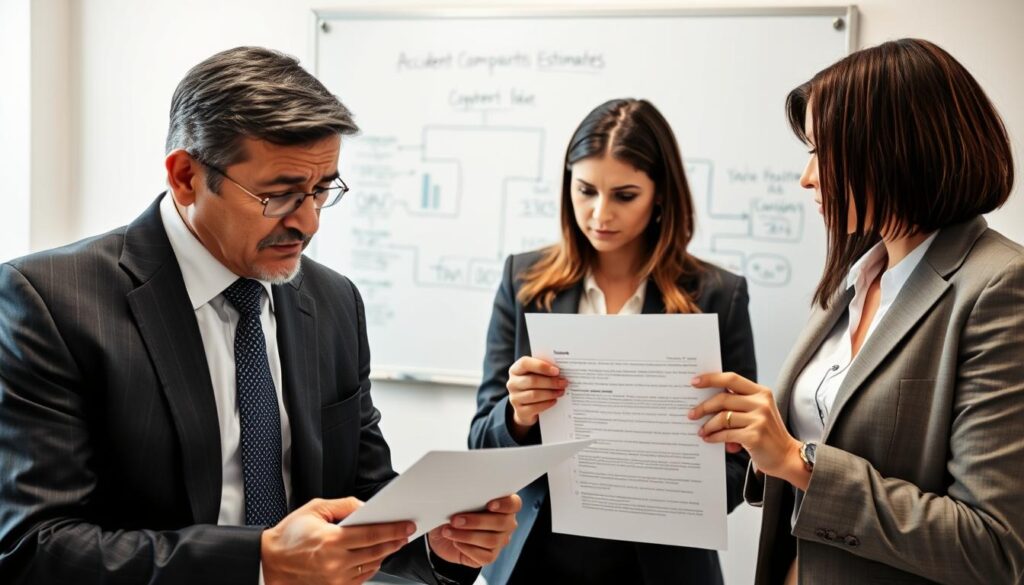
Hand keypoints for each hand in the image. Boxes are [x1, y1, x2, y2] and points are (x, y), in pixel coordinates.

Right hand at [261, 497, 413, 584]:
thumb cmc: (289, 536)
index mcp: (331, 540)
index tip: (406, 526)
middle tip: (405, 533)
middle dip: (394, 541)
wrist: (269, 562)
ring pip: (371, 566)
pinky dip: (370, 567)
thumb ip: (344, 505)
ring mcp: (335, 579)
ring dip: (384, 554)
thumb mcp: (315, 509)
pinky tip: (373, 557)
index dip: (393, 530)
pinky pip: (361, 578)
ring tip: (390, 543)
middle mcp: (335, 562)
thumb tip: (366, 508)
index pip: (372, 534)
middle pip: (376, 552)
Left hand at [427, 494, 520, 567]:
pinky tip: (455, 542)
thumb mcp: (459, 502)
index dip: (504, 505)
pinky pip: (483, 556)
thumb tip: (459, 498)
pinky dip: (467, 548)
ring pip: (491, 540)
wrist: (445, 533)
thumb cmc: (455, 511)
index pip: (514, 504)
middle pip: (501, 523)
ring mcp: (500, 541)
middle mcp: (506, 524)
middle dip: (476, 521)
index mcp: (504, 505)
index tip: (489, 505)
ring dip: (466, 535)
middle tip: (455, 520)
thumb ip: (466, 499)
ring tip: (448, 531)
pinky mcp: (490, 556)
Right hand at [507, 357, 567, 439]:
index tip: (556, 371)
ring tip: (561, 391)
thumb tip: (560, 371)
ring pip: (534, 395)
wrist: (525, 406)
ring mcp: (514, 398)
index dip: (541, 366)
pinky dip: (547, 404)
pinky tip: (554, 400)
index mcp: (515, 370)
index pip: (525, 364)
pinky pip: (535, 407)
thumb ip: (544, 370)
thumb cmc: (533, 385)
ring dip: (550, 393)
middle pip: (532, 381)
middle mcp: (512, 383)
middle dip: (551, 382)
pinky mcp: (520, 411)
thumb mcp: (535, 375)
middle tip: (563, 383)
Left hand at [688, 372, 808, 489]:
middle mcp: (761, 403)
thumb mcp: (757, 412)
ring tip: (701, 431)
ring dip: (708, 426)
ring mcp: (759, 419)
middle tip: (691, 414)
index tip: (694, 381)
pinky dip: (714, 437)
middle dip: (704, 407)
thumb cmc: (766, 433)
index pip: (732, 379)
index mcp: (761, 392)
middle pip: (723, 398)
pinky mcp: (754, 436)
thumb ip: (738, 404)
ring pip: (722, 417)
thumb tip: (706, 404)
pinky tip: (709, 439)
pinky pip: (726, 434)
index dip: (711, 378)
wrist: (787, 456)